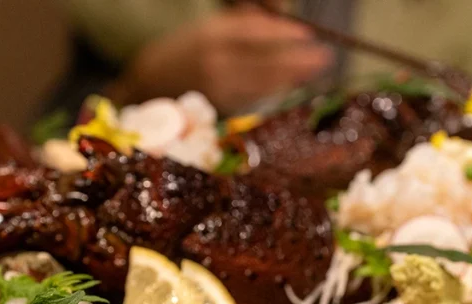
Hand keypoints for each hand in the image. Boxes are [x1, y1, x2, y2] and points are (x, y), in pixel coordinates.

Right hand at [116, 6, 332, 111]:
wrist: (147, 85)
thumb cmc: (184, 53)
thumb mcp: (208, 31)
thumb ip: (243, 26)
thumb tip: (285, 27)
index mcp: (210, 38)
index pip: (255, 35)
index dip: (284, 36)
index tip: (307, 35)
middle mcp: (214, 64)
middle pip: (265, 61)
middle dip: (297, 60)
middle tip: (324, 57)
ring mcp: (218, 89)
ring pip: (263, 83)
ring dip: (292, 77)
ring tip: (314, 70)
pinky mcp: (219, 109)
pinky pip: (254, 99)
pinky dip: (275, 90)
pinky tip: (290, 84)